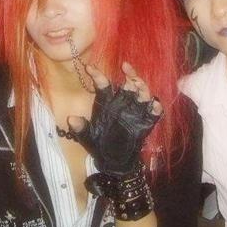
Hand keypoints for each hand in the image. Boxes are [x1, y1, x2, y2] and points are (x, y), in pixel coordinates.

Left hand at [68, 62, 161, 176]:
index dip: (97, 74)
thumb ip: (81, 128)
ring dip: (142, 86)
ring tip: (138, 83)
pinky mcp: (146, 122)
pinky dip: (156, 108)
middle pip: (129, 83)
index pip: (103, 84)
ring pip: (143, 93)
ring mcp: (136, 111)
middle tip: (125, 66)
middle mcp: (123, 102)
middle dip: (130, 73)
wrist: (114, 160)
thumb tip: (71, 119)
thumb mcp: (87, 137)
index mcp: (108, 102)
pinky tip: (154, 105)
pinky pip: (154, 112)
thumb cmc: (99, 144)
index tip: (89, 67)